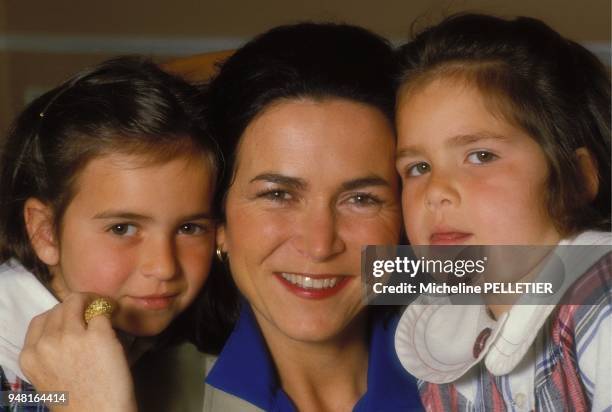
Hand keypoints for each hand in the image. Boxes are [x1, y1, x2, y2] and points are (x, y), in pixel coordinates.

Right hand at [19, 293, 136, 411]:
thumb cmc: (78, 402)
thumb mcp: (50, 377)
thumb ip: (51, 353)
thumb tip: (67, 328)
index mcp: (30, 356)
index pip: (40, 320)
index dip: (59, 315)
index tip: (74, 317)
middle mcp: (47, 343)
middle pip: (59, 308)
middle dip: (77, 306)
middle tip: (94, 309)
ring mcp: (71, 337)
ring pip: (78, 302)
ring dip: (92, 301)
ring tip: (105, 308)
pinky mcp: (98, 335)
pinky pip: (103, 311)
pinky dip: (110, 309)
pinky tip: (115, 313)